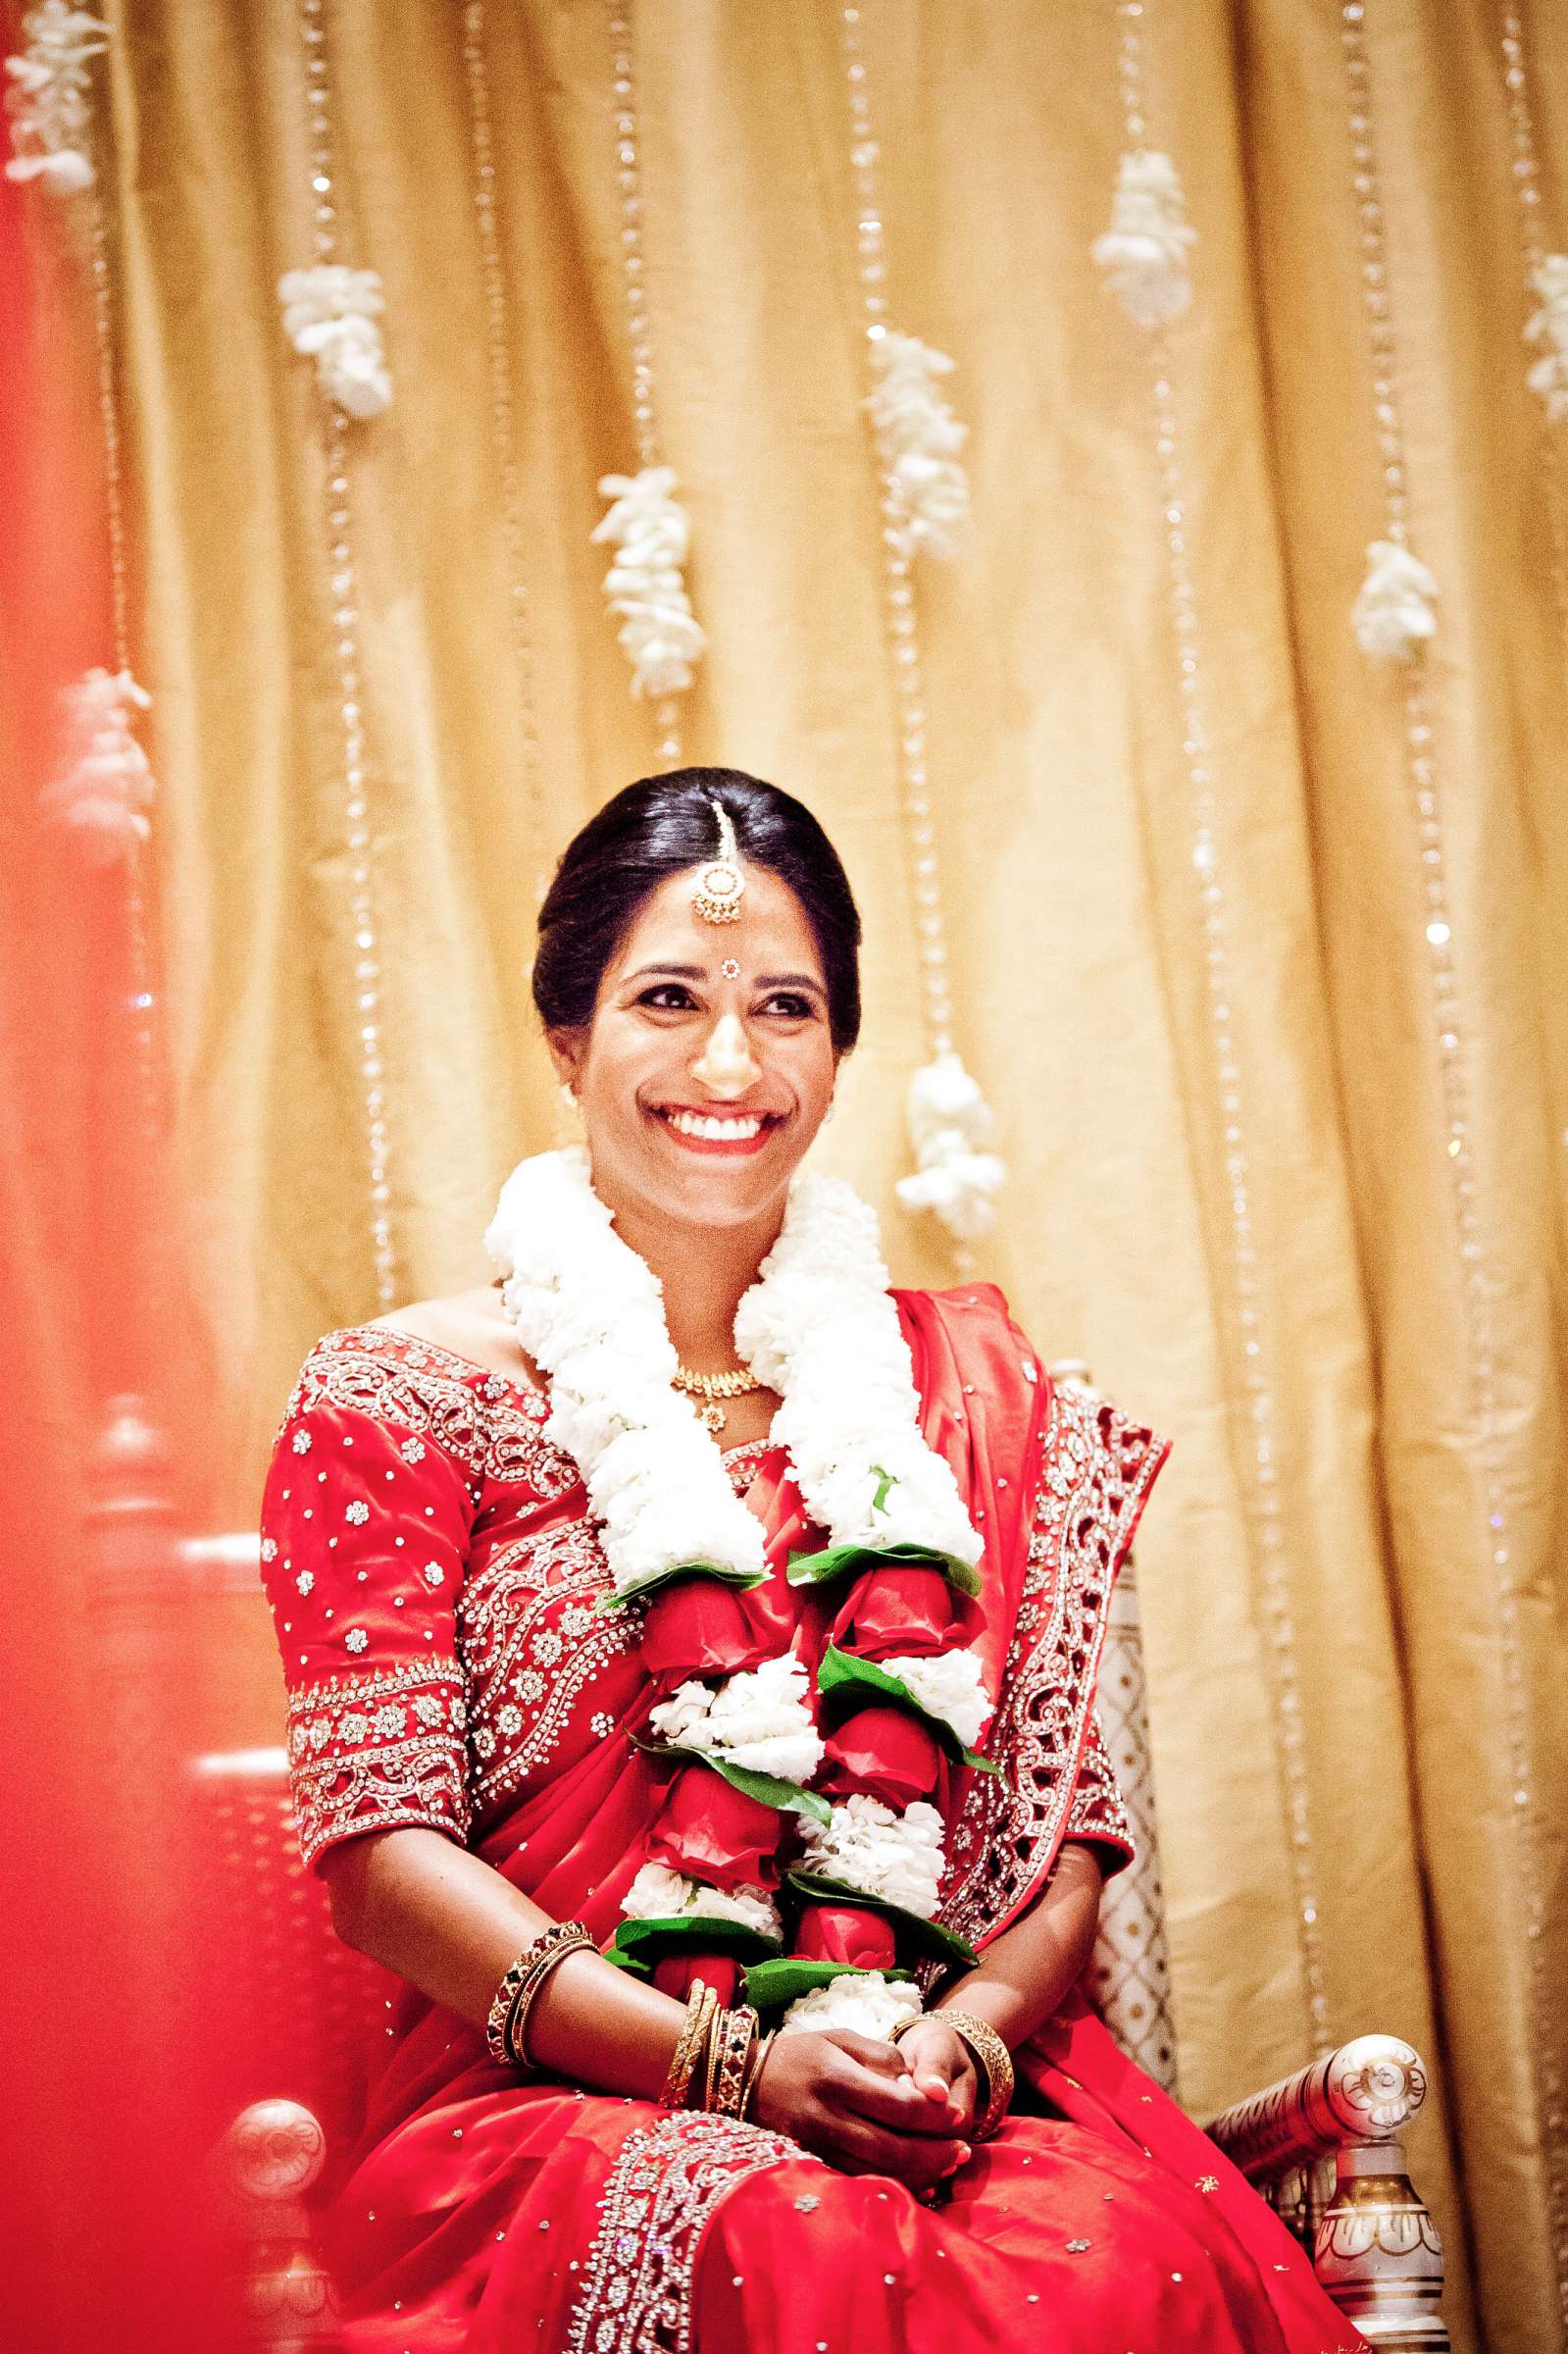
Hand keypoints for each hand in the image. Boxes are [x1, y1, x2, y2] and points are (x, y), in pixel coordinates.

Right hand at [749, 2030, 970, 2195]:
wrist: (743, 2080)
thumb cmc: (801, 2053)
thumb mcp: (840, 2037)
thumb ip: (882, 2057)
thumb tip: (917, 2086)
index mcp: (837, 2077)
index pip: (896, 2104)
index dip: (932, 2114)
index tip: (956, 2115)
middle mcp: (826, 2115)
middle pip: (891, 2145)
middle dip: (934, 2152)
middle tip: (963, 2150)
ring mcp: (816, 2145)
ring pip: (877, 2170)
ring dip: (919, 2173)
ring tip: (948, 2166)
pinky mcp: (811, 2164)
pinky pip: (857, 2180)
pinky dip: (891, 2183)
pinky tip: (915, 2180)